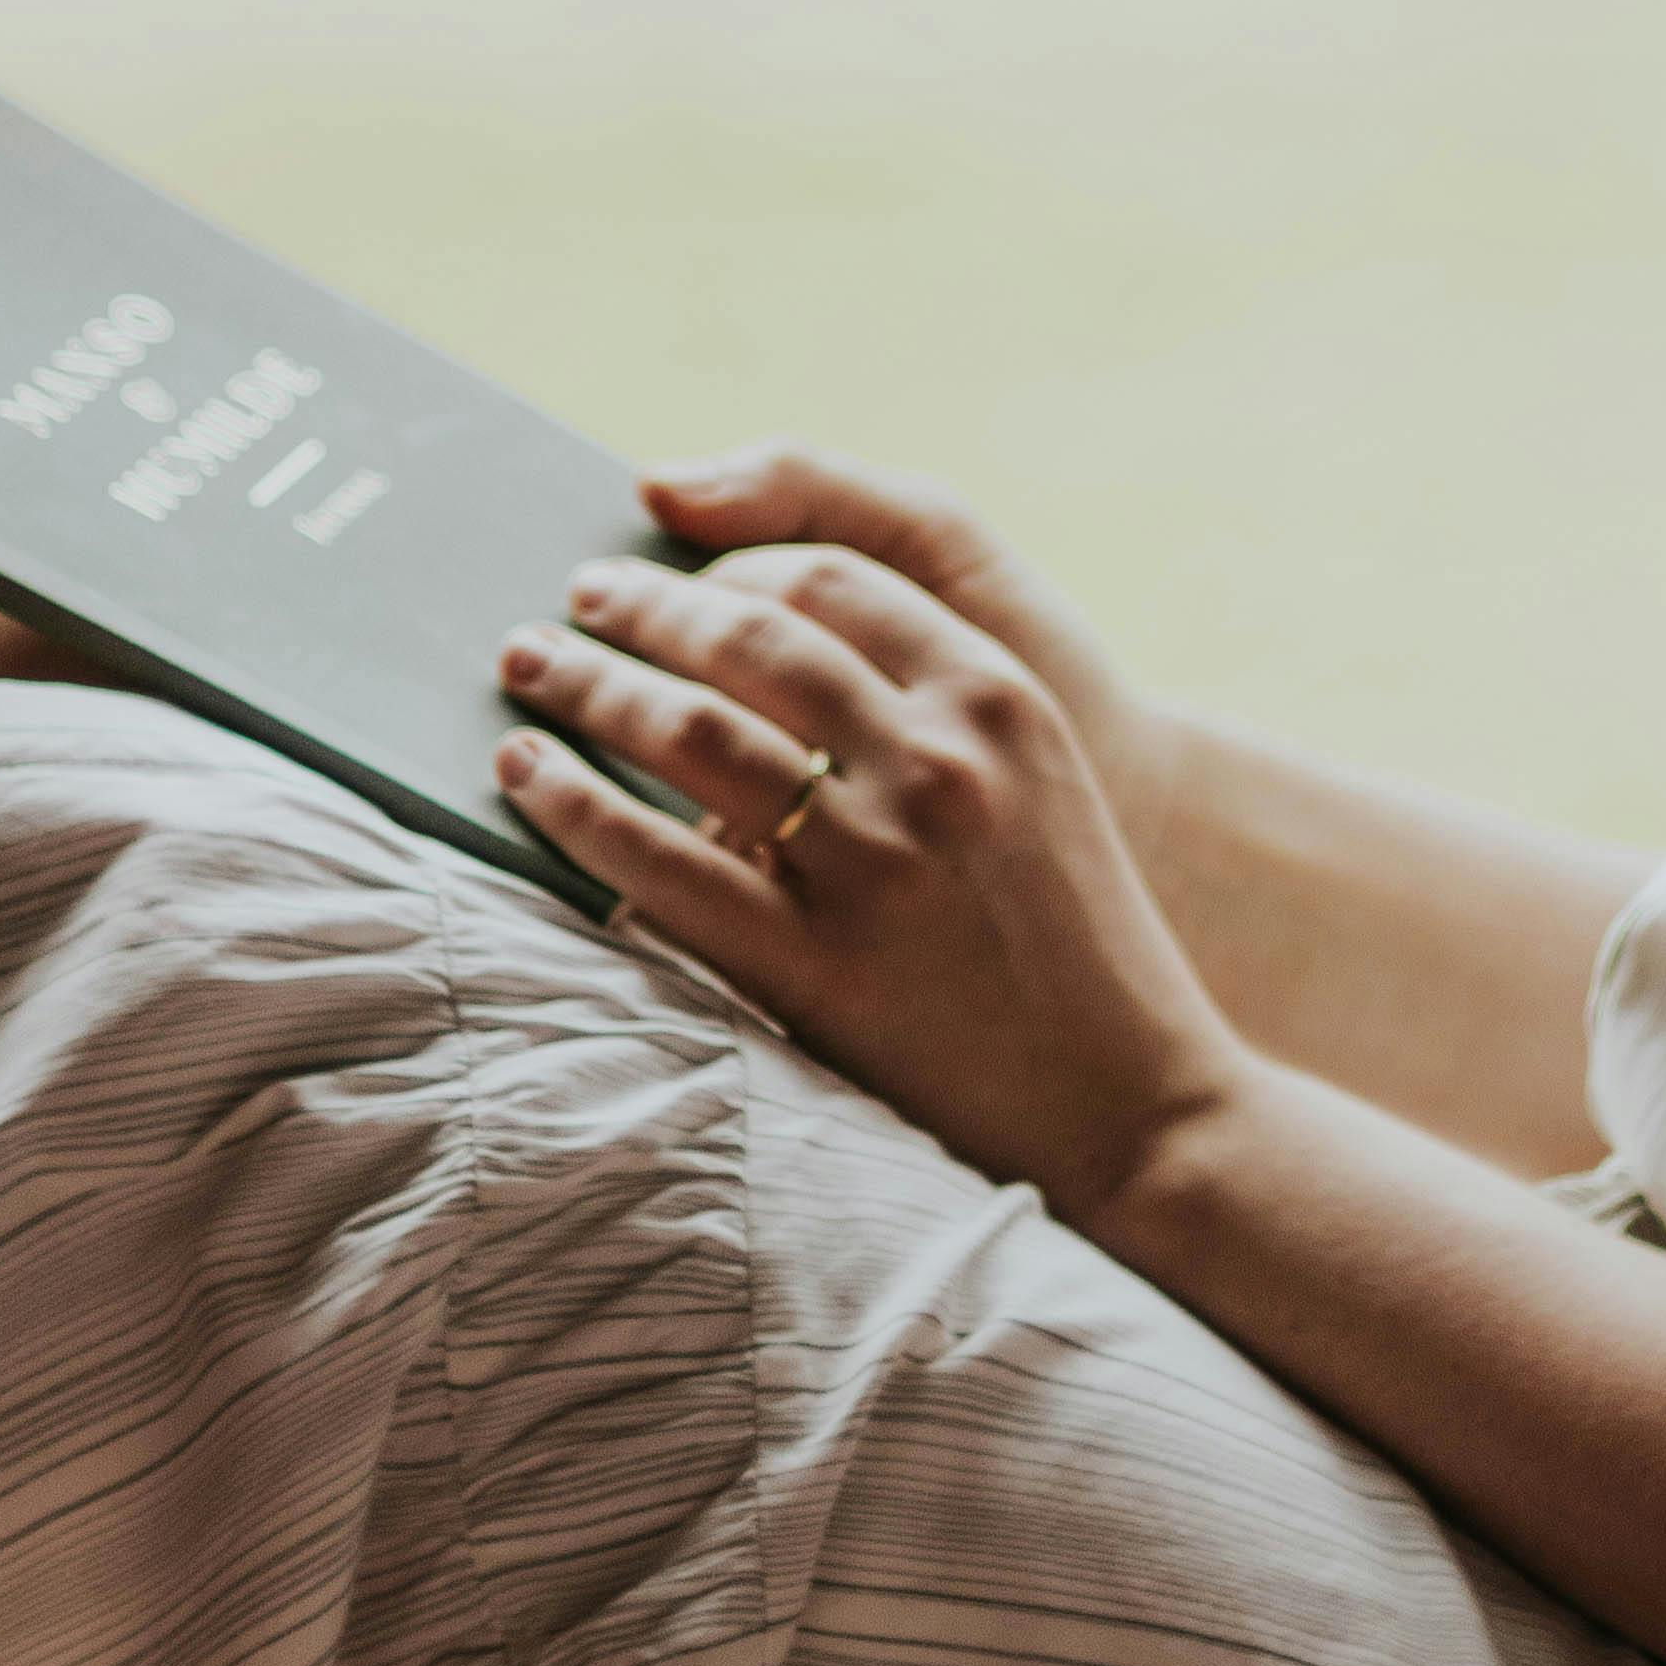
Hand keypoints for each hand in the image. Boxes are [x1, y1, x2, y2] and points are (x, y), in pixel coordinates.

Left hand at [492, 539, 1248, 1227]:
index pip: (831, 575)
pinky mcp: (824, 965)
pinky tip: (530, 779)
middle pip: (747, 636)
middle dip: (639, 605)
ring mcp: (877, 861)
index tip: (665, 562)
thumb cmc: (1074, 937)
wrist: (1136, 1105)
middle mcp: (938, 757)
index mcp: (995, 694)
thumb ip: (929, 701)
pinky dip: (578, 808)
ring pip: (690, 732)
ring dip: (589, 686)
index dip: (727, 560)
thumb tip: (761, 644)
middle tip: (574, 596)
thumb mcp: (1033, 775)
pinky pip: (664, 866)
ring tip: (531, 669)